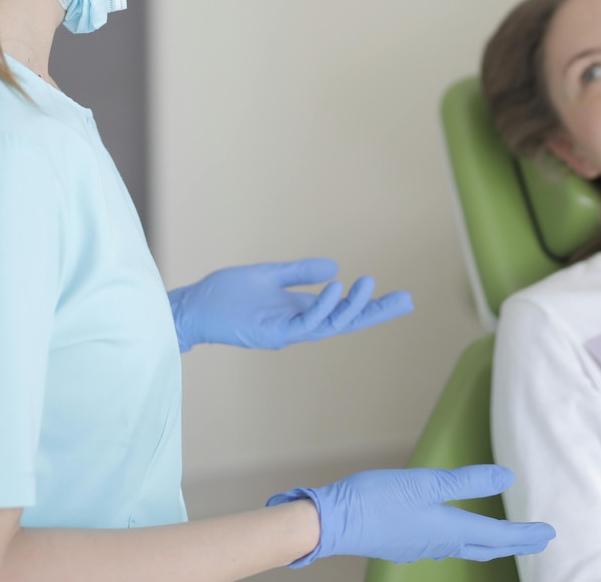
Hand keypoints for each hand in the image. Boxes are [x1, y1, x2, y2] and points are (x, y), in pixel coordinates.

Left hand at [168, 259, 414, 352]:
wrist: (194, 306)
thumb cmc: (226, 294)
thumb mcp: (270, 275)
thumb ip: (300, 272)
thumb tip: (335, 267)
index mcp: (300, 311)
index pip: (342, 311)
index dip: (370, 306)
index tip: (400, 298)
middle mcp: (298, 325)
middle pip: (346, 322)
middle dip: (376, 313)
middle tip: (407, 300)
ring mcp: (286, 331)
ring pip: (330, 324)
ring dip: (352, 306)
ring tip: (370, 285)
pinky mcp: (272, 333)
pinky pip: (305, 323)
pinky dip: (323, 307)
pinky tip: (337, 287)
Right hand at [266, 465, 554, 565]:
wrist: (334, 521)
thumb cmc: (377, 499)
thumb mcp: (426, 483)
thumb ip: (467, 480)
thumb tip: (508, 479)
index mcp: (450, 529)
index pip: (498, 535)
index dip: (526, 534)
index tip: (550, 533)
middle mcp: (440, 543)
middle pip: (486, 546)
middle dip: (514, 542)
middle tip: (538, 539)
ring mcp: (422, 547)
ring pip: (467, 547)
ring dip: (491, 542)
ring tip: (504, 536)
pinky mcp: (405, 543)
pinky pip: (446, 545)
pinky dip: (465, 539)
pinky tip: (456, 531)